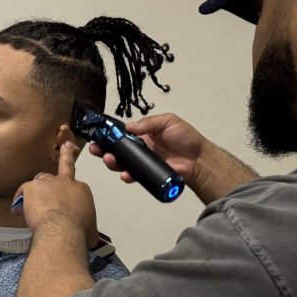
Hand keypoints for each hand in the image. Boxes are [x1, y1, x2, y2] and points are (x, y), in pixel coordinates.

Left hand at [12, 141, 97, 248]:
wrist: (63, 230)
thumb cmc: (78, 232)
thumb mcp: (91, 230)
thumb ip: (87, 227)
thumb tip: (87, 235)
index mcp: (81, 190)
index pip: (76, 187)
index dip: (70, 195)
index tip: (68, 204)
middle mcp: (66, 182)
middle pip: (65, 166)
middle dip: (66, 154)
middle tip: (66, 145)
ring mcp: (48, 182)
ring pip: (41, 180)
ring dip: (38, 190)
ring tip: (33, 203)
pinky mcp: (32, 188)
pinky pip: (23, 190)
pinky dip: (20, 199)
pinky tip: (18, 209)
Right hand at [93, 113, 254, 204]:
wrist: (199, 159)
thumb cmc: (186, 138)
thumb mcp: (168, 121)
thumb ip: (149, 123)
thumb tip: (130, 126)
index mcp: (144, 134)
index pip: (122, 133)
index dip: (109, 135)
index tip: (99, 135)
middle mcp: (141, 148)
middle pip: (118, 150)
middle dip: (104, 150)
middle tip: (97, 150)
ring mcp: (144, 162)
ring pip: (122, 164)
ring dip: (113, 163)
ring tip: (109, 160)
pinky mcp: (148, 174)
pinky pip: (135, 176)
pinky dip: (128, 175)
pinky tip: (126, 174)